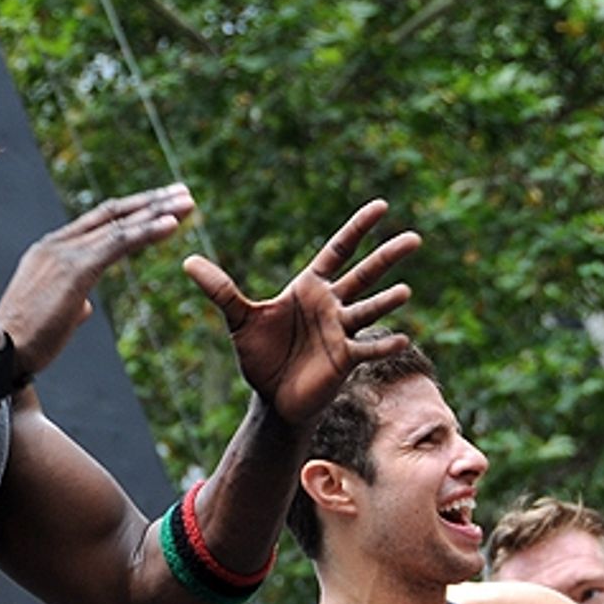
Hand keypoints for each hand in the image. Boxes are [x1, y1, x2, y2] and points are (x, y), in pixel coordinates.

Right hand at [0, 183, 196, 377]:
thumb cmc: (25, 341)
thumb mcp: (55, 314)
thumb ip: (72, 300)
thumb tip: (85, 306)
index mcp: (51, 251)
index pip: (99, 222)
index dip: (132, 212)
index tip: (161, 205)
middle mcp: (57, 244)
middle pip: (112, 214)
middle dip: (151, 202)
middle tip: (183, 193)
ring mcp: (64, 254)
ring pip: (119, 224)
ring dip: (157, 212)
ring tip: (187, 204)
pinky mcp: (73, 270)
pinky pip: (117, 244)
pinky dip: (146, 232)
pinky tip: (171, 226)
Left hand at [182, 199, 419, 424]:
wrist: (272, 398)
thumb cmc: (261, 356)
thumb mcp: (239, 319)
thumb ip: (221, 290)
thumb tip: (188, 261)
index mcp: (310, 288)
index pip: (339, 251)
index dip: (358, 228)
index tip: (381, 205)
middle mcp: (331, 306)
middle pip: (364, 274)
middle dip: (387, 256)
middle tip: (415, 237)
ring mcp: (341, 332)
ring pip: (369, 309)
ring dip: (386, 300)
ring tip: (405, 290)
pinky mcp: (344, 359)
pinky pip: (366, 349)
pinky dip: (382, 345)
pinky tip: (401, 337)